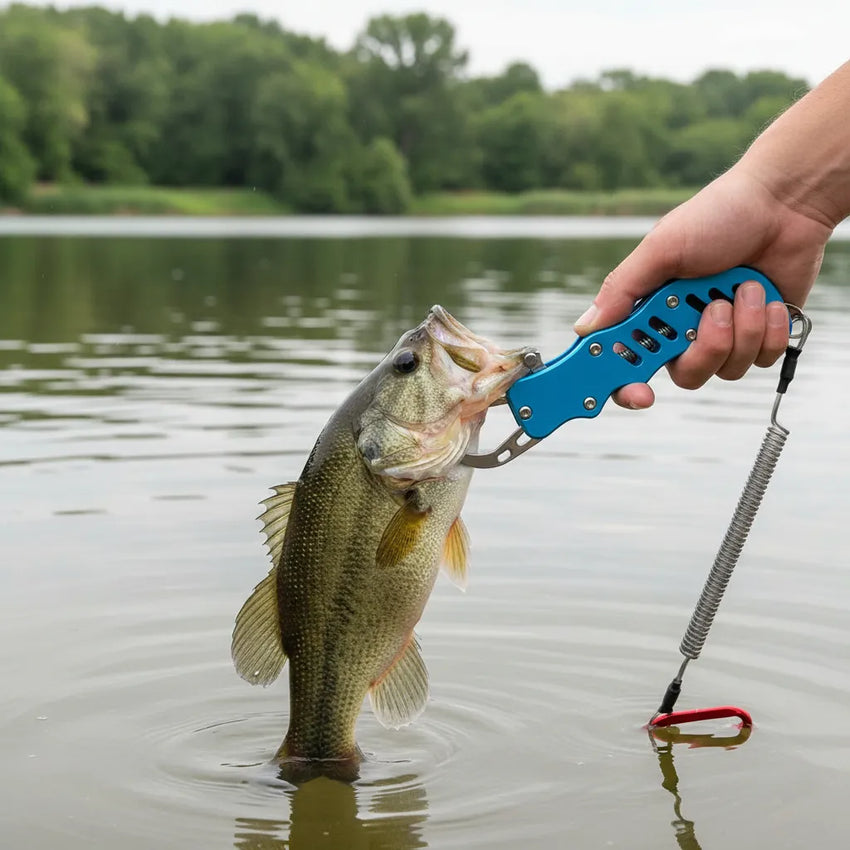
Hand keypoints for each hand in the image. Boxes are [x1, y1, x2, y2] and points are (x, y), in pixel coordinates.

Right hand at [574, 165, 830, 408]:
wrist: (784, 201)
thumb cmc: (718, 215)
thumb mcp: (661, 248)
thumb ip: (622, 290)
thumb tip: (585, 326)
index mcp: (653, 310)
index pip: (629, 362)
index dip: (627, 385)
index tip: (640, 393)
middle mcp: (685, 328)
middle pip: (683, 375)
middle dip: (703, 348)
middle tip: (712, 312)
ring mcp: (725, 334)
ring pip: (726, 369)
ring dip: (741, 328)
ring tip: (743, 288)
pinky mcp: (762, 334)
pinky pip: (761, 359)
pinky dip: (768, 328)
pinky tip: (765, 296)